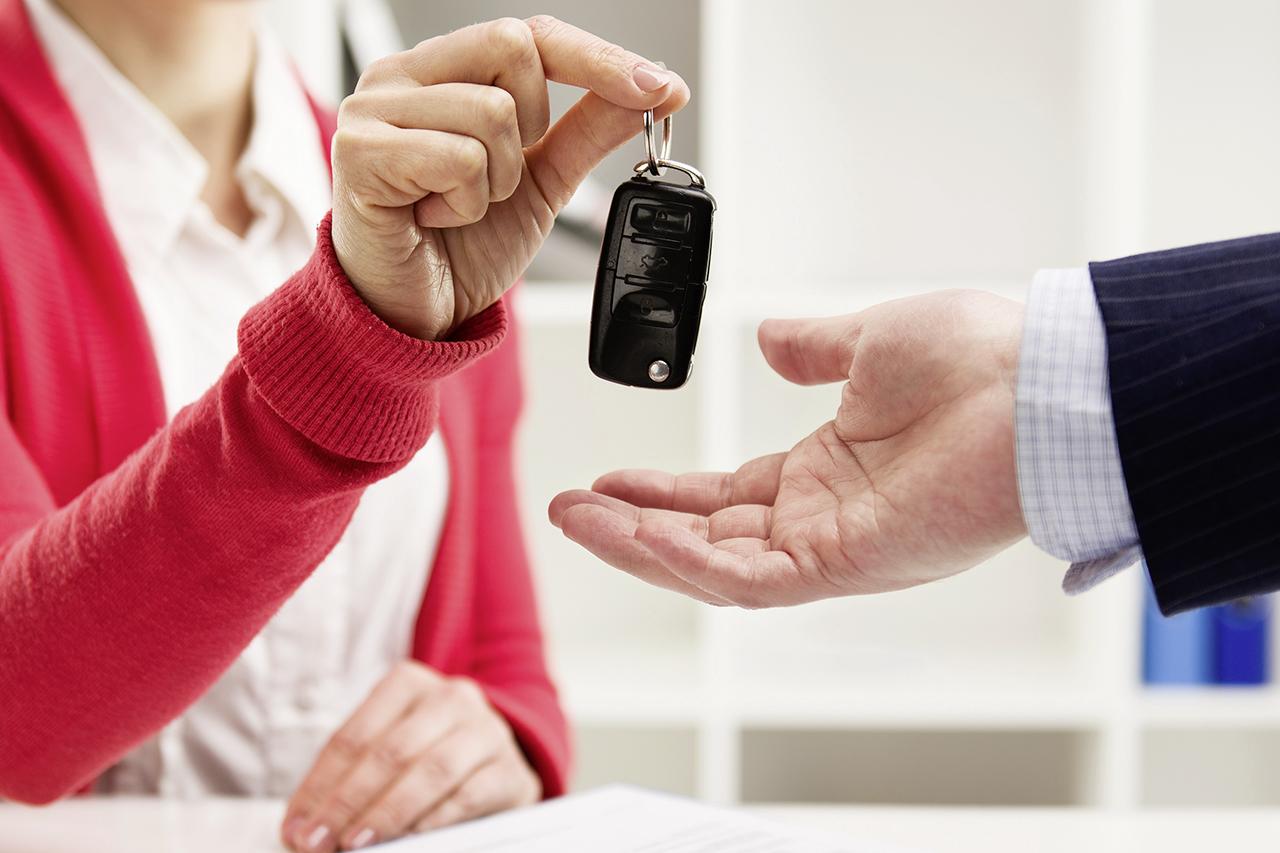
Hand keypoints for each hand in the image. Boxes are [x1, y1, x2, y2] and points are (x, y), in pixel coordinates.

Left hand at [281, 662, 539, 851]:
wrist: (500, 762)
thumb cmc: (428, 757)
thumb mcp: (388, 751)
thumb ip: (347, 782)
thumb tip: (299, 829)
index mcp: (409, 684)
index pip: (354, 735)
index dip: (320, 785)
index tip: (297, 829)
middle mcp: (450, 698)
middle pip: (390, 751)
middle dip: (348, 802)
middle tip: (319, 842)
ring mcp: (486, 731)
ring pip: (431, 770)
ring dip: (387, 813)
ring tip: (356, 844)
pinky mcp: (510, 770)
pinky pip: (470, 794)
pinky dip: (434, 820)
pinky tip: (410, 840)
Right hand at [331, 16, 688, 339]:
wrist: (411, 314)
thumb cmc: (458, 246)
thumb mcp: (542, 183)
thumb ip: (589, 131)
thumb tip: (654, 91)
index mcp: (443, 72)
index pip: (532, 35)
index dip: (599, 58)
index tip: (661, 88)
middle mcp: (403, 76)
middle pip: (514, 47)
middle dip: (532, 127)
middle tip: (500, 179)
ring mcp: (374, 108)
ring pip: (490, 112)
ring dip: (495, 181)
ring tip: (458, 207)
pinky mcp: (359, 151)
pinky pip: (457, 157)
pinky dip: (463, 203)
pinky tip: (433, 217)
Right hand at [549, 290, 1027, 606]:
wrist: (1043, 384)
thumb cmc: (980, 360)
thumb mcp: (872, 341)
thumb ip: (813, 348)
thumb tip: (768, 339)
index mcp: (827, 472)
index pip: (723, 496)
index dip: (659, 490)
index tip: (604, 478)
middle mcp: (824, 517)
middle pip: (706, 538)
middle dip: (631, 526)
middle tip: (567, 508)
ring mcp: (834, 545)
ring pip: (716, 567)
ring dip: (642, 546)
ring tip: (577, 519)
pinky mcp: (849, 562)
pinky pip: (754, 577)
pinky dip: (692, 559)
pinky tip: (638, 532)